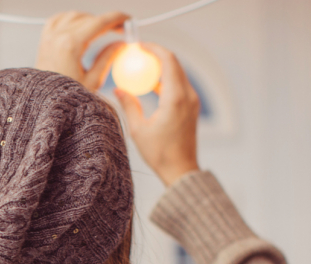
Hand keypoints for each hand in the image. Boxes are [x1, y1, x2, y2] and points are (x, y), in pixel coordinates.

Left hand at [34, 11, 128, 91]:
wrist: (43, 103)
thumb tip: (121, 45)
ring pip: (74, 16)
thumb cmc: (63, 97)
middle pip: (89, 18)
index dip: (116, 18)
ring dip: (90, 19)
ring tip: (103, 28)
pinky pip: (58, 19)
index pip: (99, 23)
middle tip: (120, 28)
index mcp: (71, 46)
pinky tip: (80, 24)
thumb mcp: (92, 81)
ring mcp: (49, 37)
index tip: (127, 19)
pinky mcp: (44, 40)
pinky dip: (71, 18)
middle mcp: (58, 37)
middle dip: (107, 20)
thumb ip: (107, 59)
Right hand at [113, 43, 200, 186]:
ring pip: (178, 73)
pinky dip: (166, 79)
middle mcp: (188, 96)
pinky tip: (151, 84)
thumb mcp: (138, 129)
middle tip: (139, 53)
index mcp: (175, 98)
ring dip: (162, 66)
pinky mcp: (192, 107)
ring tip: (143, 67)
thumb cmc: (160, 153)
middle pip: (175, 63)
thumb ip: (129, 105)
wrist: (181, 170)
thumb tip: (118, 89)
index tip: (140, 46)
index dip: (154, 49)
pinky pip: (179, 85)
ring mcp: (192, 101)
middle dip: (157, 54)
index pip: (168, 61)